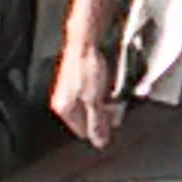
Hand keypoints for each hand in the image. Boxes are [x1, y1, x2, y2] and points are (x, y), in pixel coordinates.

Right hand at [51, 36, 120, 150]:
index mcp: (65, 108)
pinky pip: (96, 93)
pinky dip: (106, 92)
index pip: (83, 132)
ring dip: (108, 103)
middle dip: (105, 116)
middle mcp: (66, 100)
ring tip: (116, 95)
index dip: (100, 129)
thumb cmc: (86, 66)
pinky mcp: (82, 79)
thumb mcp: (94, 99)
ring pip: (94, 106)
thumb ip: (97, 122)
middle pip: (89, 119)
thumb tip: (99, 141)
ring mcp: (73, 89)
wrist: (85, 40)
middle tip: (117, 107)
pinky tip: (112, 86)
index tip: (113, 122)